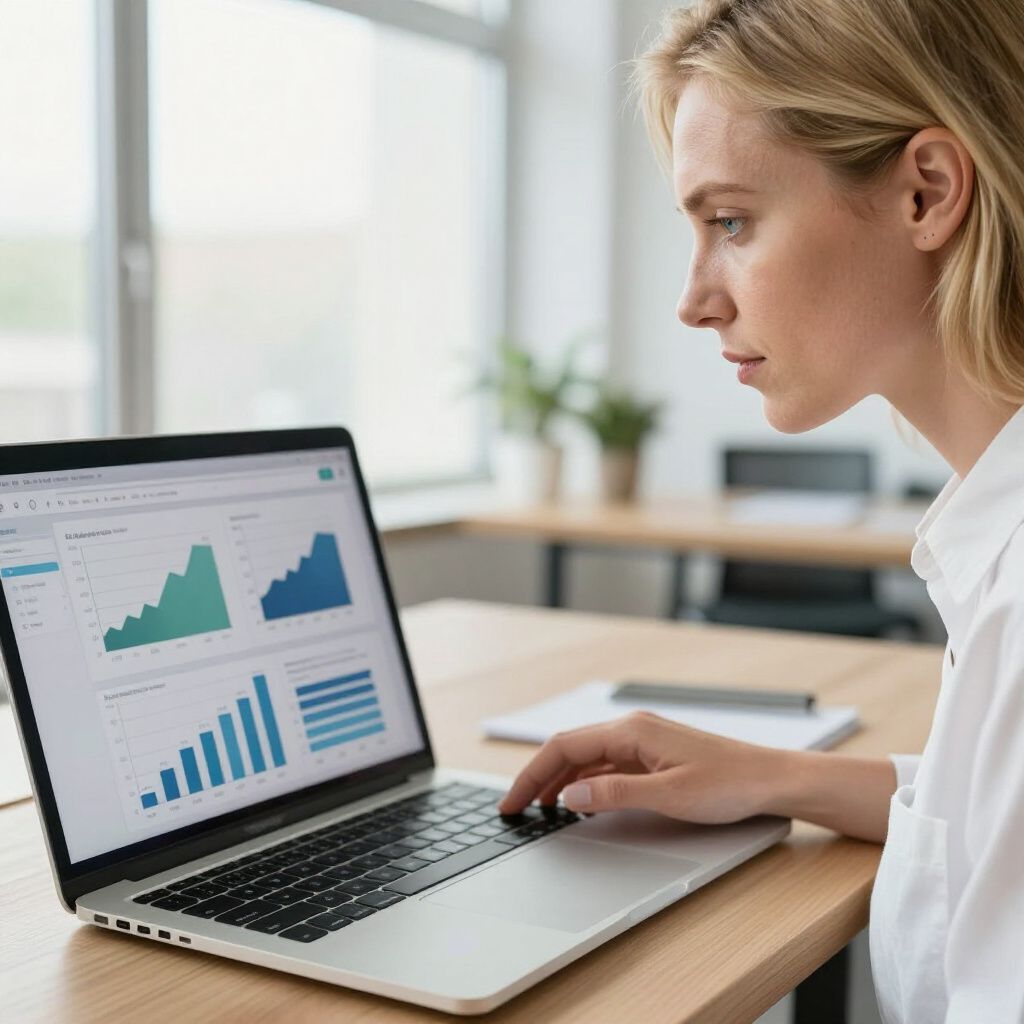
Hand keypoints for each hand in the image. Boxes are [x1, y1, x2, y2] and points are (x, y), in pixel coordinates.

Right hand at [497, 711, 790, 821]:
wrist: (771, 779)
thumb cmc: (729, 783)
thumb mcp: (668, 794)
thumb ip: (614, 793)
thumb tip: (570, 795)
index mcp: (631, 730)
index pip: (564, 746)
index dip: (533, 774)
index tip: (513, 801)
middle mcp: (632, 729)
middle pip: (570, 748)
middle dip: (538, 777)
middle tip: (516, 808)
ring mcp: (643, 741)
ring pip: (586, 756)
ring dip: (560, 780)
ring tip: (538, 807)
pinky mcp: (653, 756)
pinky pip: (606, 764)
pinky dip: (584, 781)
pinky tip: (578, 800)